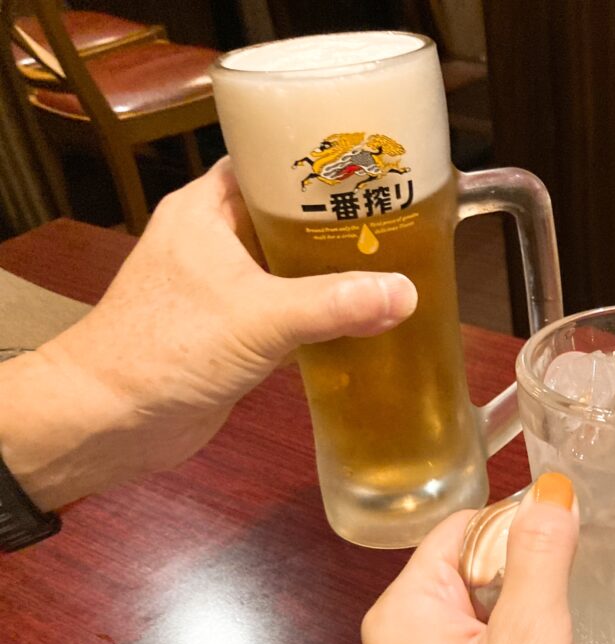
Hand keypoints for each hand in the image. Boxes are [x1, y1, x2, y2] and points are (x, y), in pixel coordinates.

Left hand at [0, 158, 416, 510]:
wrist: (112, 419)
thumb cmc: (166, 349)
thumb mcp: (260, 318)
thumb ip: (334, 304)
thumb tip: (406, 294)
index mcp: (207, 210)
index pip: (269, 160)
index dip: (319, 157)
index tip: (374, 160)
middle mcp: (215, 240)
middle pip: (289, 214)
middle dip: (340, 219)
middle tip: (402, 214)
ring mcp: (223, 288)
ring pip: (292, 266)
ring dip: (335, 270)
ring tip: (397, 262)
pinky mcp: (233, 331)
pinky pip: (289, 310)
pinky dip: (324, 314)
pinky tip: (367, 319)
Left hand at [362, 473, 579, 643]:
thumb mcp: (531, 640)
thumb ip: (541, 559)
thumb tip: (551, 494)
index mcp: (404, 612)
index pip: (460, 528)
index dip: (517, 524)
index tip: (570, 533)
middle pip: (473, 571)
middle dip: (528, 578)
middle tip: (572, 599)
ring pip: (488, 622)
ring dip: (532, 626)